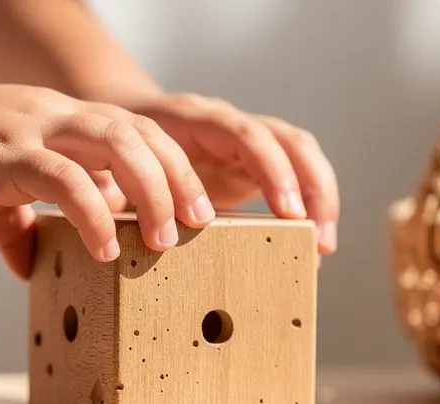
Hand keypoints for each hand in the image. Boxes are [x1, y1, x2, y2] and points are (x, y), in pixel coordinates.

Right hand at [0, 84, 216, 276]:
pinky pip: (61, 178)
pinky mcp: (3, 155)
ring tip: (165, 239)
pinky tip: (104, 247)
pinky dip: (91, 212)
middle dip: (179, 177)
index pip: (137, 131)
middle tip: (201, 224)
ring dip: (149, 192)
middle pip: (140, 133)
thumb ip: (19, 223)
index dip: (175, 166)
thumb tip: (30, 263)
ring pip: (113, 144)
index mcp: (61, 119)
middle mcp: (55, 115)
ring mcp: (31, 129)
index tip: (197, 208)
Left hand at [103, 94, 339, 253]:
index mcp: (193, 120)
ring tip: (322, 247)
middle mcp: (228, 124)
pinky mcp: (256, 162)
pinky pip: (296, 172)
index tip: (286, 213)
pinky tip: (314, 244)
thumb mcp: (117, 174)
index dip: (270, 171)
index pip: (245, 135)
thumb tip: (123, 237)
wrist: (122, 133)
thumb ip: (124, 196)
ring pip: (299, 153)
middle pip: (286, 140)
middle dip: (310, 186)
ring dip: (319, 197)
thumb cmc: (117, 159)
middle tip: (316, 238)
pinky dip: (311, 204)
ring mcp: (247, 141)